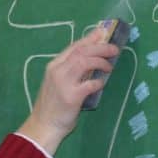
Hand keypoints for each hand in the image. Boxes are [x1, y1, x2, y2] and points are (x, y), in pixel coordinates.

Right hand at [17, 28, 118, 154]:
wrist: (43, 126)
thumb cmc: (53, 105)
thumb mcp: (58, 82)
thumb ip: (72, 70)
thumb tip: (93, 59)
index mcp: (54, 65)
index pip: (74, 46)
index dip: (90, 38)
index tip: (103, 32)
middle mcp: (57, 70)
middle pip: (81, 51)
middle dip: (100, 47)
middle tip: (114, 49)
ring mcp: (63, 83)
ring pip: (85, 62)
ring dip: (100, 62)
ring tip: (109, 66)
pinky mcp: (71, 97)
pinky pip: (90, 84)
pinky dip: (98, 82)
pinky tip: (101, 84)